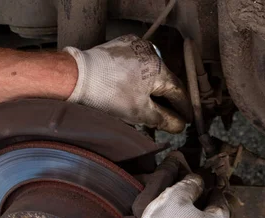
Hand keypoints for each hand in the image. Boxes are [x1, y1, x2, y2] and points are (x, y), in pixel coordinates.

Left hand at [64, 35, 191, 132]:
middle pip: (164, 81)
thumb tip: (180, 125)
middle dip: (166, 99)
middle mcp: (152, 52)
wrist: (78, 76)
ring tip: (150, 104)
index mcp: (160, 69)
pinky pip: (137, 63)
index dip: (183, 108)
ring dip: (152, 88)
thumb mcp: (140, 113)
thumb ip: (164, 119)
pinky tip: (134, 88)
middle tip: (169, 115)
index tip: (186, 119)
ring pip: (151, 72)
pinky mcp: (122, 45)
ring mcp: (136, 46)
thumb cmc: (110, 95)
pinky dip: (139, 76)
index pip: (178, 92)